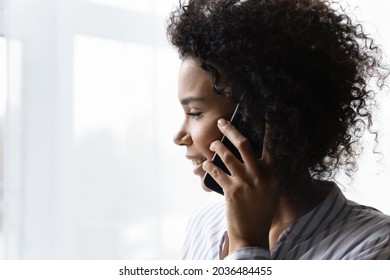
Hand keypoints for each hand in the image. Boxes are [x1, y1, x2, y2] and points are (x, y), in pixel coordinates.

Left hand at [202, 118, 279, 252]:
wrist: (252, 234)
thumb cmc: (261, 211)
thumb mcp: (270, 190)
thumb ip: (264, 172)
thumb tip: (251, 153)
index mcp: (273, 173)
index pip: (272, 144)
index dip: (268, 127)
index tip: (264, 112)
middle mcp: (260, 175)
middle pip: (244, 144)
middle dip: (230, 130)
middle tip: (221, 122)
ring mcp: (245, 183)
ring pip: (227, 156)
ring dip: (217, 147)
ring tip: (212, 144)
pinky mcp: (231, 191)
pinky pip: (216, 172)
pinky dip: (208, 166)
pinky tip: (204, 165)